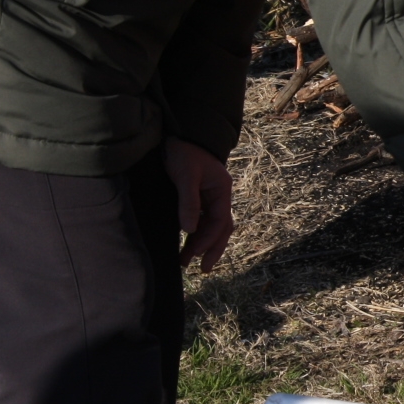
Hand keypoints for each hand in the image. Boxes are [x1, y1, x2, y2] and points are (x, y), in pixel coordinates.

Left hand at [165, 136, 234, 270]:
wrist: (181, 134)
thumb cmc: (185, 151)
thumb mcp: (185, 175)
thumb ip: (188, 202)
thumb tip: (189, 230)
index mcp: (222, 190)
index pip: (220, 221)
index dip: (208, 240)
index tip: (194, 255)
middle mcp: (219, 196)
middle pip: (222, 228)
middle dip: (212, 249)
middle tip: (202, 269)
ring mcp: (210, 197)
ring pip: (212, 226)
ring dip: (202, 244)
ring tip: (188, 261)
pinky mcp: (199, 196)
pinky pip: (201, 220)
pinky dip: (196, 233)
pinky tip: (187, 243)